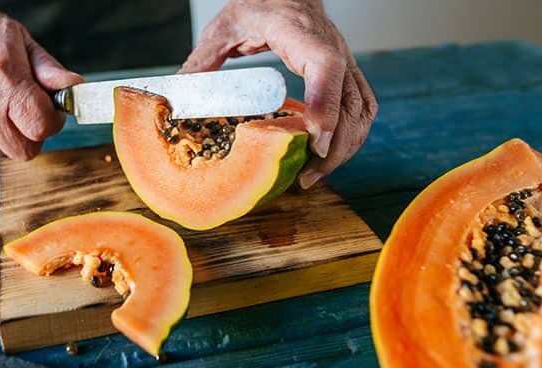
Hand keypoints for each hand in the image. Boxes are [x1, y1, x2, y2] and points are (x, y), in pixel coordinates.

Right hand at [0, 0, 83, 158]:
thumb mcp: (24, 42)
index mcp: (4, 78)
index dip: (53, 123)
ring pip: (1, 150)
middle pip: (22, 149)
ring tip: (4, 105)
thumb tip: (75, 89)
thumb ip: (51, 71)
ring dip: (11, 134)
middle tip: (30, 113)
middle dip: (33, 135)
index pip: (40, 127)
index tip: (52, 110)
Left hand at [179, 0, 376, 187]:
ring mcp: (345, 61)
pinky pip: (362, 108)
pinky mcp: (348, 74)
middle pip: (349, 101)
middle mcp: (330, 47)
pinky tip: (329, 155)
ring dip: (345, 147)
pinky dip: (352, 136)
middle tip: (306, 176)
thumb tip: (179, 95)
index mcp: (299, 32)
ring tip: (315, 173)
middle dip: (334, 146)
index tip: (314, 140)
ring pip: (361, 110)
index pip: (325, 66)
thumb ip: (203, 60)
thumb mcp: (224, 27)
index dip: (324, 105)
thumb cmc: (259, 4)